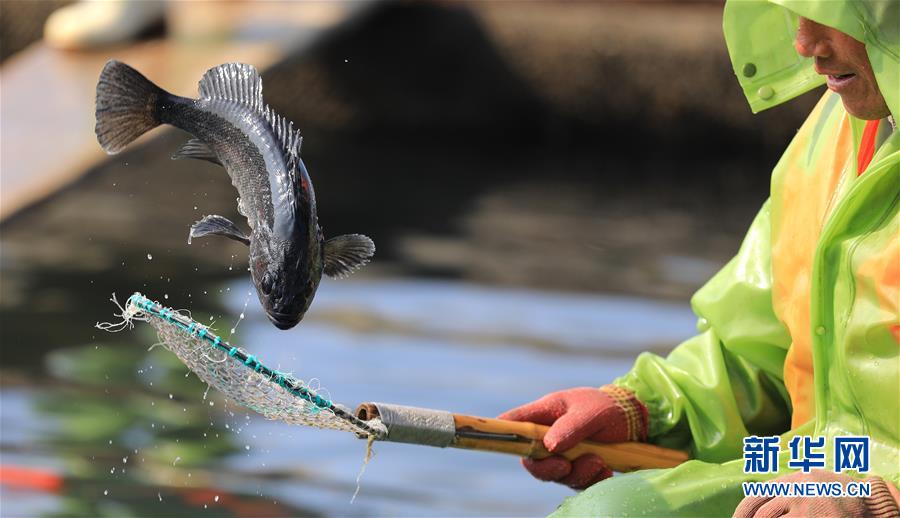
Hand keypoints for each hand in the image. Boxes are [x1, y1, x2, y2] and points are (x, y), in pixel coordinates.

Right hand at [498, 386, 647, 489]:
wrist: (636, 420)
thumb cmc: (609, 407)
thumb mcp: (592, 412)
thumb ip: (570, 427)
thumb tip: (549, 445)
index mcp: (546, 413)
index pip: (515, 423)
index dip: (503, 433)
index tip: (502, 443)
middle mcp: (549, 435)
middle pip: (531, 459)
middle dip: (548, 468)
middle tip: (566, 466)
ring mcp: (562, 453)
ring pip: (555, 474)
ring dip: (576, 473)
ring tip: (599, 462)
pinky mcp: (577, 467)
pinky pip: (576, 482)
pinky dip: (590, 479)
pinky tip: (605, 469)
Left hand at [733, 470, 899, 517]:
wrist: (865, 498)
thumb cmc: (831, 492)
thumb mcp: (804, 482)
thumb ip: (782, 490)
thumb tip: (755, 508)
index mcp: (787, 482)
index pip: (755, 498)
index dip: (741, 514)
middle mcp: (793, 492)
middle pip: (762, 514)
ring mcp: (805, 509)